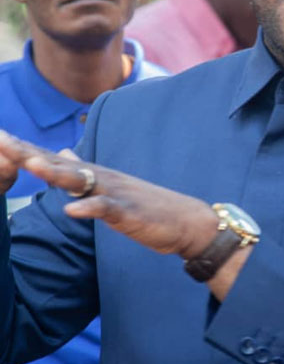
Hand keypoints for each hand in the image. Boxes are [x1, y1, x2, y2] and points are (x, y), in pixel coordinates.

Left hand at [0, 130, 218, 259]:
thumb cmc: (146, 207)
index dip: (24, 150)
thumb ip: (83, 170)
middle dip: (28, 154)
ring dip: (55, 173)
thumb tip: (62, 152)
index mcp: (93, 174)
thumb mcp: (110, 187)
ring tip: (30, 165)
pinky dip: (89, 208)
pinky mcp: (129, 212)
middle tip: (0, 142)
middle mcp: (101, 178)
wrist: (185, 221)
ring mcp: (115, 193)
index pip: (52, 159)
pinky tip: (71, 210)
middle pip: (59, 164)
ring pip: (80, 181)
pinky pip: (106, 209)